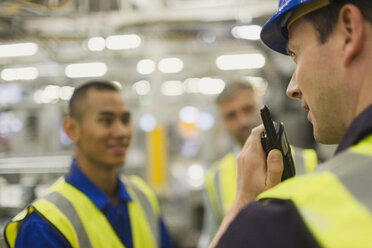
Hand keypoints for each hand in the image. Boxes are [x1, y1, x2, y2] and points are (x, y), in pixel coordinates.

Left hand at [208, 125, 283, 247]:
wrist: (245, 203)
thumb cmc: (260, 194)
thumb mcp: (272, 183)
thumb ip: (275, 166)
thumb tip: (275, 151)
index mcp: (252, 157)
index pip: (255, 134)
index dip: (264, 127)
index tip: (273, 126)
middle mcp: (243, 155)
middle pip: (252, 136)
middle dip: (264, 134)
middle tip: (276, 138)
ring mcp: (240, 159)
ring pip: (250, 142)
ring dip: (259, 141)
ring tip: (272, 147)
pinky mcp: (240, 162)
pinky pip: (248, 149)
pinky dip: (256, 148)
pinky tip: (265, 156)